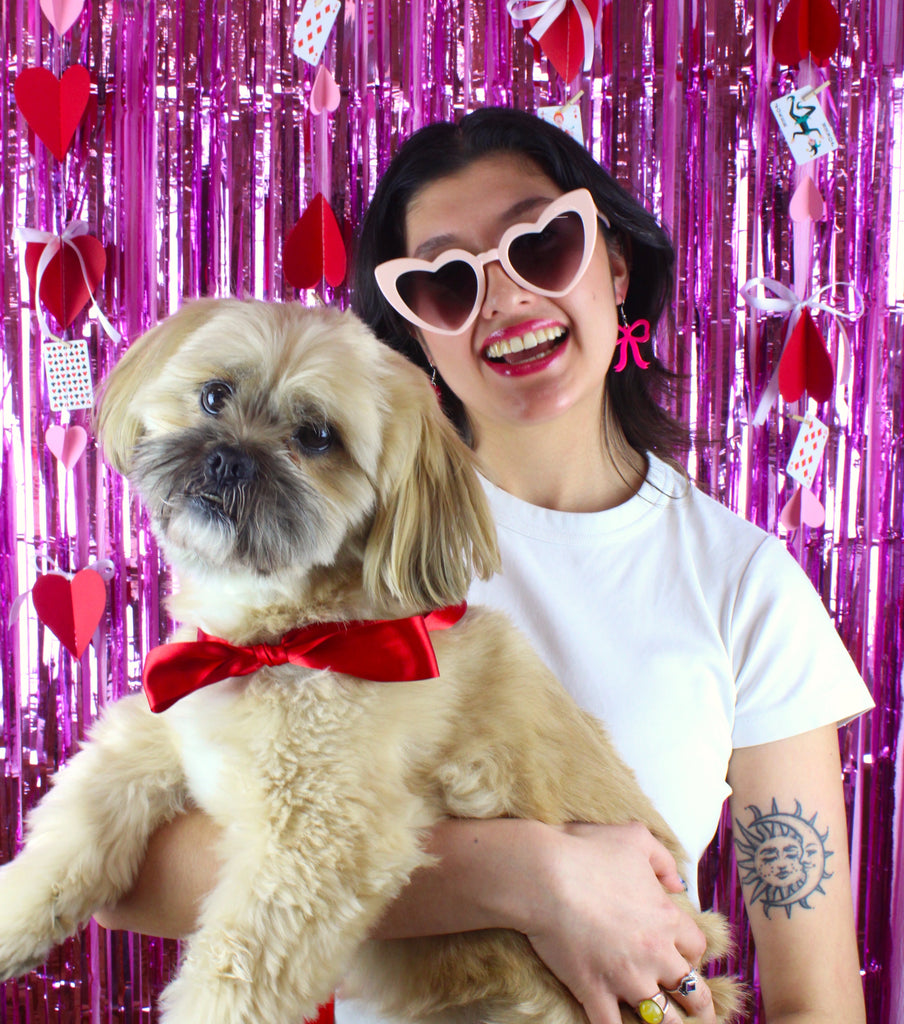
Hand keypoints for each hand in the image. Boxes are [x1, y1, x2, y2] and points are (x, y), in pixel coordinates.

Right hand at [525, 822, 715, 1023]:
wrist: (543, 874)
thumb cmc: (586, 851)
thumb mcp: (634, 838)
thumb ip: (662, 859)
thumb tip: (677, 883)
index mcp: (665, 917)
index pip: (696, 947)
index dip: (693, 954)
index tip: (686, 959)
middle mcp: (654, 953)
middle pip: (692, 991)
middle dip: (699, 1004)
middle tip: (699, 1012)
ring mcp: (626, 977)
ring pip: (662, 1019)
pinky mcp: (594, 991)